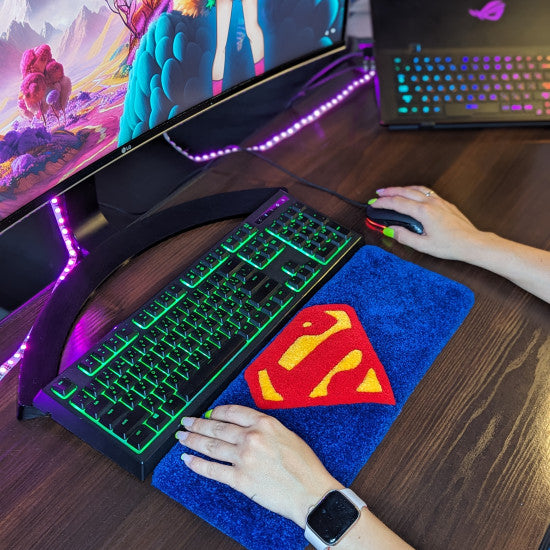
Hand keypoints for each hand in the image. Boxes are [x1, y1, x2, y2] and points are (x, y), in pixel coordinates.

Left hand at [175, 405, 342, 527]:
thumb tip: (245, 427)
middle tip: (186, 422)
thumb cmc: (305, 466)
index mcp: (264, 423)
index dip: (216, 411)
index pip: (232, 412)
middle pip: (216, 427)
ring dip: (192, 441)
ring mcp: (244, 458)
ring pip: (211, 446)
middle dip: (197, 424)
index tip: (208, 413)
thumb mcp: (287, 434)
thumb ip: (265, 428)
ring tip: (182, 437)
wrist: (311, 492)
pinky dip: (197, 464)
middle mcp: (251, 437)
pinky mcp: (240, 479)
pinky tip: (187, 459)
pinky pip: (212, 470)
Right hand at [373, 186, 483, 261]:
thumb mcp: (423, 245)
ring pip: (416, 189)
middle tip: (378, 193)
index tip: (374, 204)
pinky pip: (426, 191)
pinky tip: (412, 193)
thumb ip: (404, 236)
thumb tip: (390, 230)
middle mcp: (431, 203)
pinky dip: (414, 190)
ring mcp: (439, 201)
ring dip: (402, 188)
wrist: (472, 242)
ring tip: (392, 191)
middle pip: (405, 191)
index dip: (383, 203)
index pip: (397, 203)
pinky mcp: (445, 203)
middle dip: (389, 191)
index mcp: (424, 212)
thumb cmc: (451, 245)